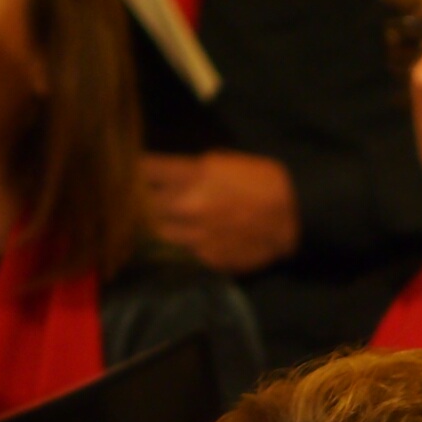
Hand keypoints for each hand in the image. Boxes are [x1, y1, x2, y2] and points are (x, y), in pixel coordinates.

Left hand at [142, 151, 299, 273]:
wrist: (295, 216)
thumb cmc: (261, 180)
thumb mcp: (221, 161)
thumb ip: (187, 169)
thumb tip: (160, 176)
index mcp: (192, 173)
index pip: (141, 169)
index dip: (130, 170)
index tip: (126, 170)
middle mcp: (187, 205)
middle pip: (138, 205)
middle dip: (132, 201)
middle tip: (128, 200)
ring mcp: (195, 236)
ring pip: (153, 233)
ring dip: (149, 227)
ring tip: (147, 223)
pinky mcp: (206, 259)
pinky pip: (177, 253)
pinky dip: (172, 247)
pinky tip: (174, 242)